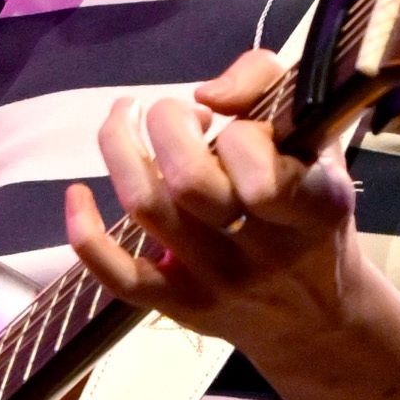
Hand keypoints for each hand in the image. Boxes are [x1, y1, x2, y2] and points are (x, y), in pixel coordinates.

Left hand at [63, 46, 363, 355]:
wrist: (315, 315)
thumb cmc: (312, 211)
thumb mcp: (320, 139)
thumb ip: (269, 84)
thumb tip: (205, 94)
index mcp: (311, 204)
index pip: (253, 156)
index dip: (233, 127)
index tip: (230, 123)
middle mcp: (264, 250)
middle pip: (187, 179)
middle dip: (166, 123)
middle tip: (173, 115)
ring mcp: (217, 281)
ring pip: (146, 207)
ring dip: (120, 147)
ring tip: (126, 119)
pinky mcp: (179, 305)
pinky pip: (116, 274)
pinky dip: (85, 232)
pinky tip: (78, 193)